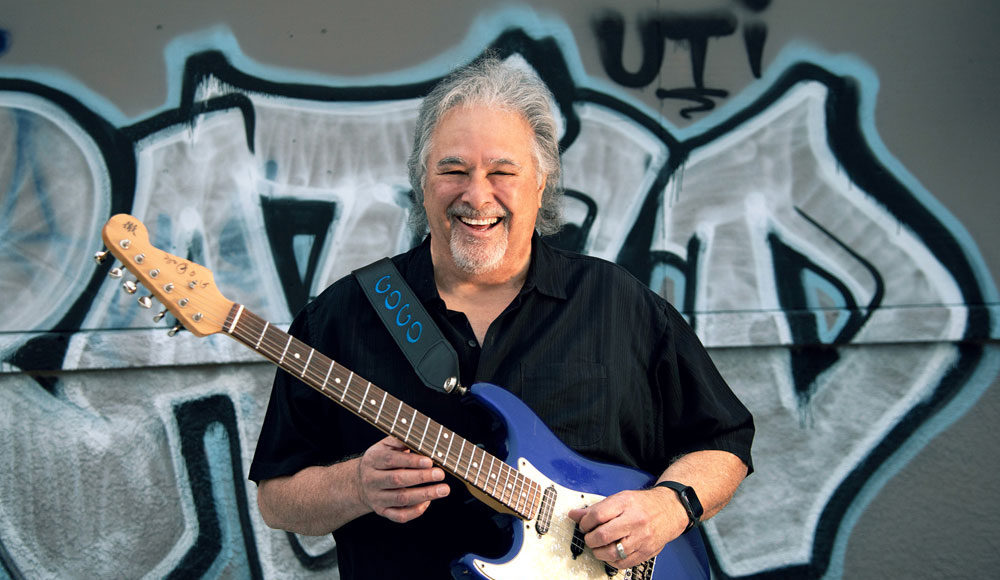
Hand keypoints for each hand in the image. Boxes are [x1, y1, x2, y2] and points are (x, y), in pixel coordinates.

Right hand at [356, 436, 449, 522]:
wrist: (360, 481)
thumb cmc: (380, 460)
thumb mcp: (385, 446)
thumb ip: (400, 441)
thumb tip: (421, 441)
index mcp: (373, 460)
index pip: (391, 460)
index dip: (411, 461)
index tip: (429, 461)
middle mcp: (372, 480)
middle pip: (397, 480)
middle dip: (421, 477)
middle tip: (440, 474)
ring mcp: (377, 497)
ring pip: (401, 499)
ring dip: (424, 495)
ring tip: (443, 490)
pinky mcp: (382, 511)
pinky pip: (399, 516)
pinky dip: (415, 511)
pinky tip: (427, 502)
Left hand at [567, 486, 687, 568]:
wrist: (670, 509)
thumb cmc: (642, 504)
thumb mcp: (619, 499)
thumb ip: (596, 508)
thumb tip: (574, 515)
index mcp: (625, 504)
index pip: (597, 516)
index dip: (584, 523)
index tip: (583, 525)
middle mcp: (635, 521)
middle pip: (603, 536)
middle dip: (590, 539)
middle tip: (590, 538)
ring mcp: (642, 538)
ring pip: (612, 552)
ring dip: (599, 552)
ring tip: (598, 547)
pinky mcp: (647, 551)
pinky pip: (623, 563)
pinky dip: (612, 561)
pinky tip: (610, 554)